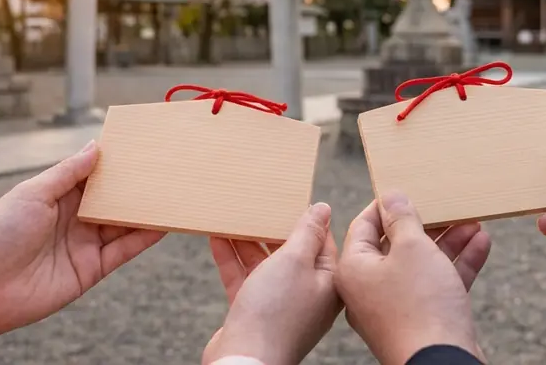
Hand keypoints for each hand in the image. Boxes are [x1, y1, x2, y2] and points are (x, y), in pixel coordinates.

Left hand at [0, 140, 165, 350]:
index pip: (93, 175)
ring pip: (123, 223)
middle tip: (165, 168)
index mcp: (58, 196)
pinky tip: (163, 224)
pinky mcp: (93, 268)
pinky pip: (124, 250)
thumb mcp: (33, 193)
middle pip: (113, 199)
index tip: (140, 147)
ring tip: (172, 194)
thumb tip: (96, 147)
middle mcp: (75, 218)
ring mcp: (86, 243)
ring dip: (145, 210)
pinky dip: (145, 238)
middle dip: (136, 185)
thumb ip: (68, 172)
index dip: (114, 163)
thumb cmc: (1, 235)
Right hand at [203, 203, 340, 364]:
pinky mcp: (254, 312)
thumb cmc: (275, 312)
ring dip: (247, 240)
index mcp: (328, 282)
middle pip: (291, 251)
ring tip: (232, 215)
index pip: (323, 241)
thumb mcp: (294, 260)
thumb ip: (307, 232)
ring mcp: (280, 304)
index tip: (291, 197)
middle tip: (259, 202)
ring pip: (264, 264)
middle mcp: (307, 293)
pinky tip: (217, 237)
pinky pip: (244, 278)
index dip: (308, 218)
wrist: (244, 358)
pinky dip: (232, 259)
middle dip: (272, 227)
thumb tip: (323, 208)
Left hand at [336, 192, 491, 364]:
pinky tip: (481, 244)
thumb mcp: (412, 248)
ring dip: (448, 241)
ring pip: (421, 265)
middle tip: (447, 205)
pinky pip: (436, 285)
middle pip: (396, 245)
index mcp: (354, 269)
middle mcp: (369, 289)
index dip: (387, 205)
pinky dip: (457, 265)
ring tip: (473, 221)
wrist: (442, 364)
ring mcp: (395, 307)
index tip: (408, 188)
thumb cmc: (421, 305)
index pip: (364, 225)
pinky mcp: (421, 321)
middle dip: (427, 223)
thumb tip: (391, 196)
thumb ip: (403, 218)